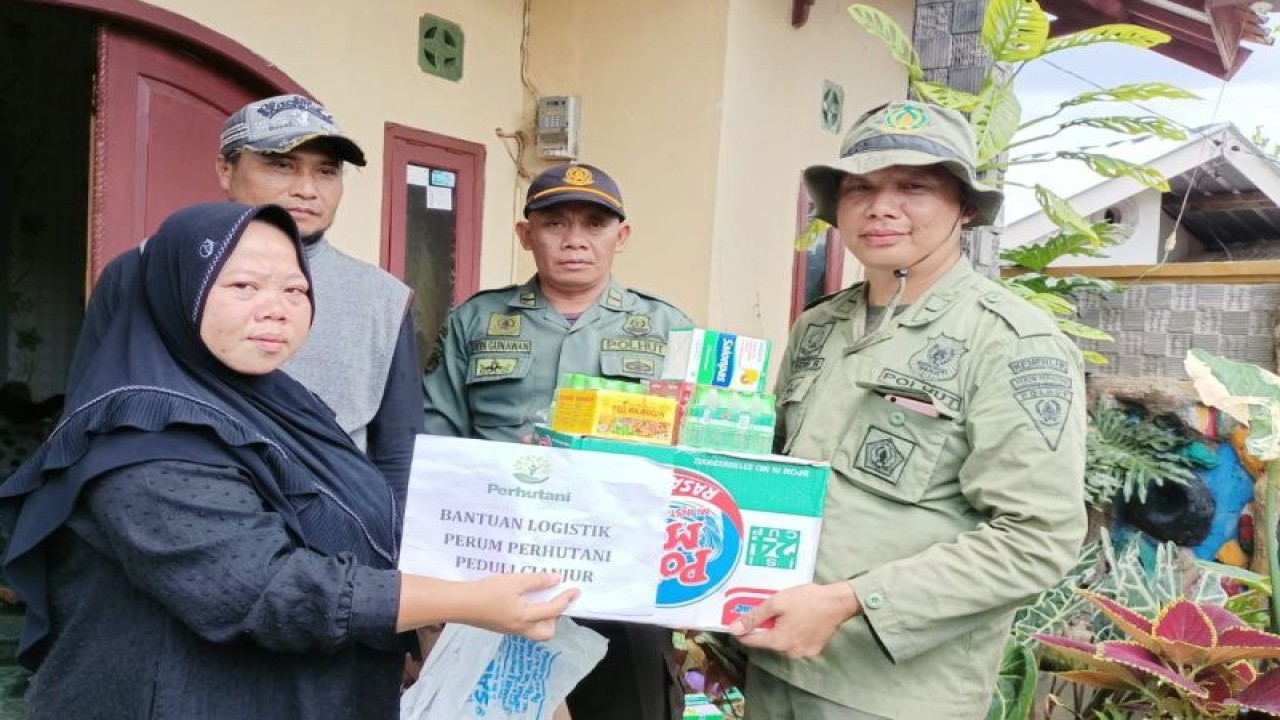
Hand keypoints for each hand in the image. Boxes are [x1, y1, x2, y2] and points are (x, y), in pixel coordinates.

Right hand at [460, 573, 578, 641]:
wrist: (459, 603)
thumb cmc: (487, 592)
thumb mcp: (514, 581)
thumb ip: (537, 581)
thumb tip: (556, 579)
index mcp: (525, 618)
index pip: (553, 610)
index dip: (566, 599)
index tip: (576, 590)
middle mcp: (520, 628)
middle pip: (546, 632)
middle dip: (555, 617)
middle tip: (555, 599)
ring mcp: (509, 629)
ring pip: (534, 630)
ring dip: (542, 616)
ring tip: (541, 597)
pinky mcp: (501, 625)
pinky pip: (523, 624)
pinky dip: (530, 614)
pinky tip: (524, 599)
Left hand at [727, 582, 859, 658]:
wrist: (838, 602)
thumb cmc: (806, 600)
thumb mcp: (776, 603)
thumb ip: (754, 617)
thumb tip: (734, 629)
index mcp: (778, 642)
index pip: (750, 641)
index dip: (741, 630)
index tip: (737, 620)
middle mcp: (789, 653)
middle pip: (767, 641)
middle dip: (763, 627)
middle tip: (767, 610)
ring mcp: (802, 653)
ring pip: (781, 643)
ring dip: (778, 630)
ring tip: (783, 613)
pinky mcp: (813, 650)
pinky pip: (794, 643)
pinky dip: (792, 633)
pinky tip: (796, 619)